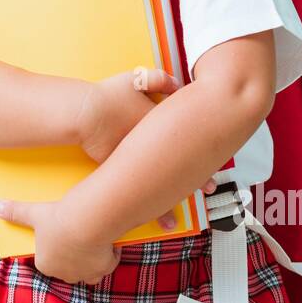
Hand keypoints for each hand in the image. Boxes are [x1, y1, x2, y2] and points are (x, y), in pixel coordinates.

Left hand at [0, 197, 119, 285]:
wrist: (87, 222)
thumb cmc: (59, 219)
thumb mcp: (33, 213)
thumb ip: (15, 212)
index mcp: (45, 264)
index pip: (46, 261)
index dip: (52, 249)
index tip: (58, 238)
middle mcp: (64, 273)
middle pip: (66, 268)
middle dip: (71, 257)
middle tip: (75, 238)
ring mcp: (84, 273)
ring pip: (86, 272)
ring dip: (89, 262)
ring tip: (92, 244)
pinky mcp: (103, 269)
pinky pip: (105, 266)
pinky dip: (108, 257)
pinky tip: (108, 244)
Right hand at [73, 66, 215, 231]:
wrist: (87, 114)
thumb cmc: (109, 96)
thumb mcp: (136, 79)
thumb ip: (158, 79)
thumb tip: (175, 80)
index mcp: (161, 131)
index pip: (189, 148)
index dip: (206, 161)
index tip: (214, 174)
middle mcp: (151, 152)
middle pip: (179, 171)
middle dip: (194, 184)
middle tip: (208, 191)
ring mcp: (136, 165)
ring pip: (157, 190)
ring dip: (166, 205)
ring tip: (174, 223)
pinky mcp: (119, 173)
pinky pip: (134, 194)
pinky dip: (140, 206)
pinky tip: (144, 218)